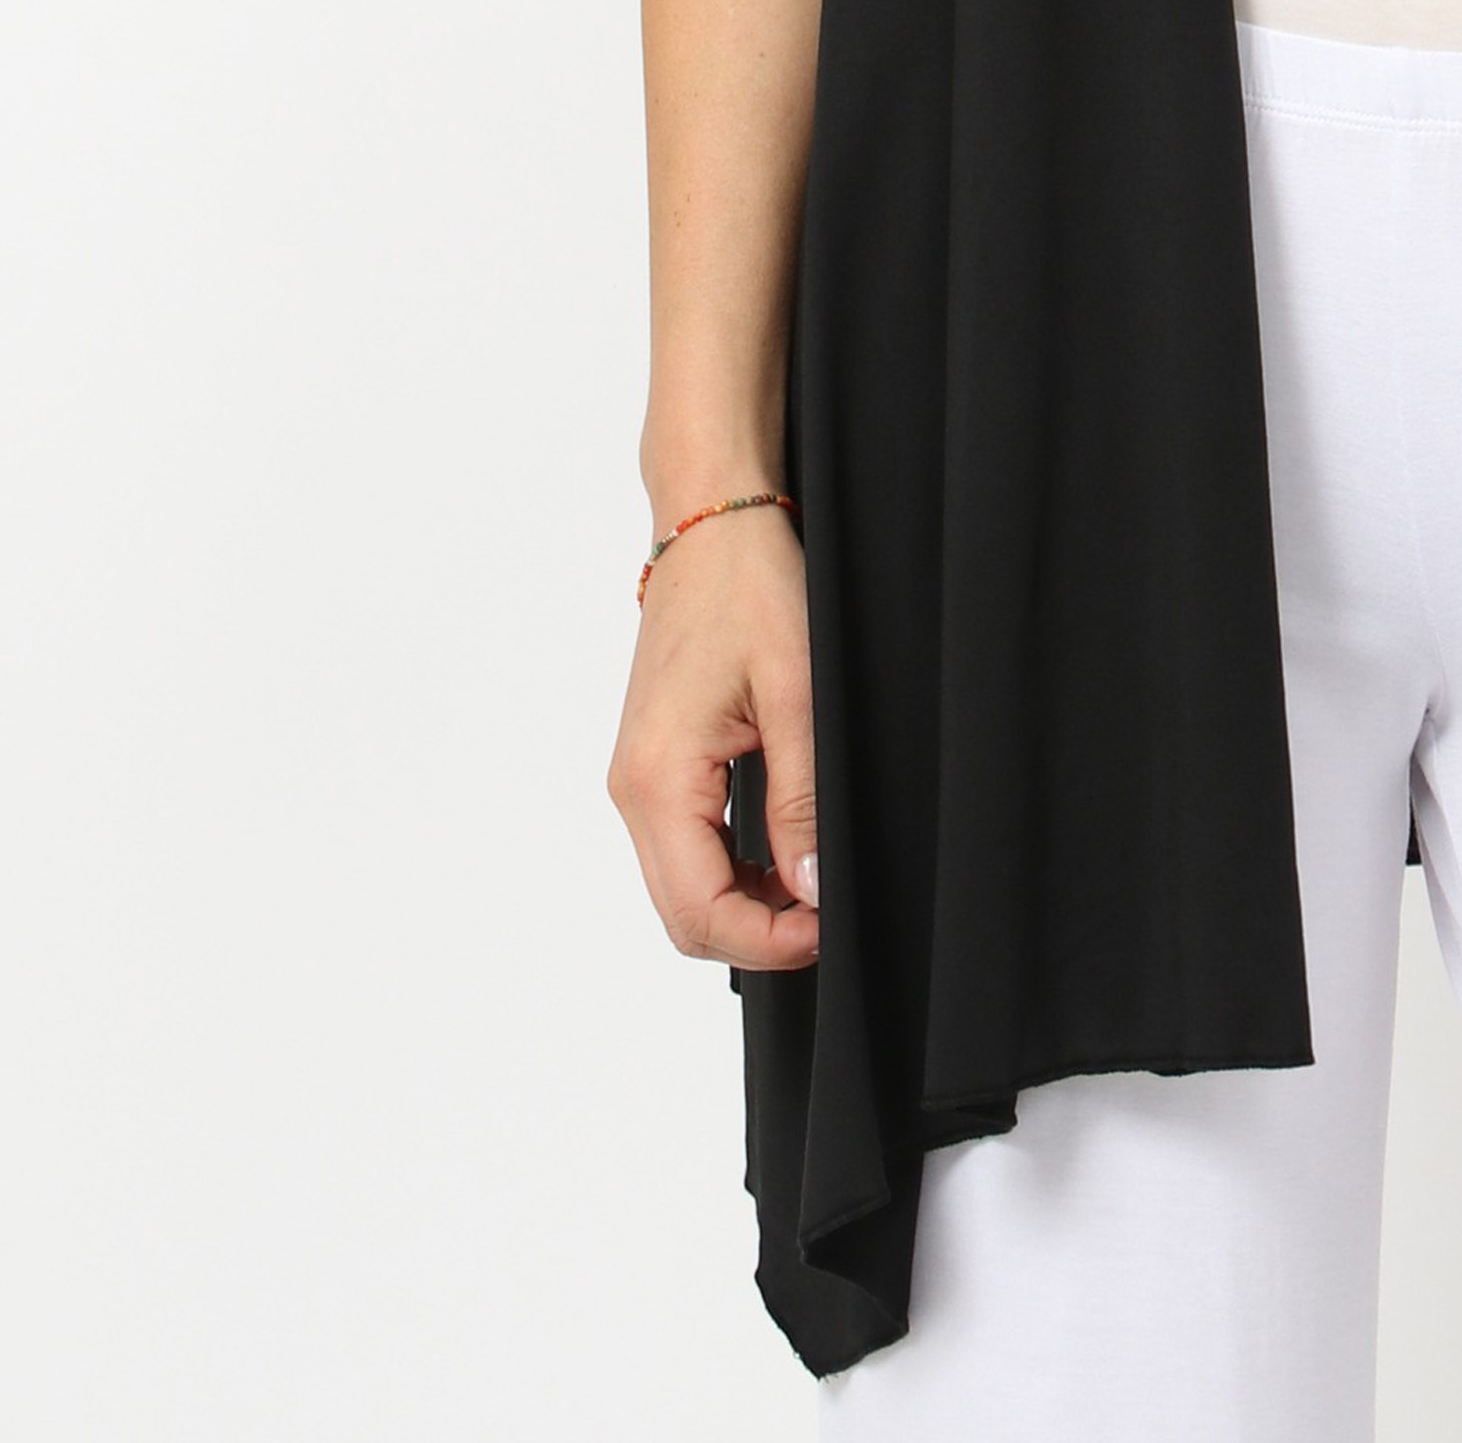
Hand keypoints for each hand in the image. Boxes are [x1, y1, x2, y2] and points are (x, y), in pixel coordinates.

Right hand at [606, 502, 821, 968]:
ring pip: (680, 885)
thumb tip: (810, 891)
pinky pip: (683, 845)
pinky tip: (781, 853)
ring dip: (744, 904)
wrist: (711, 520)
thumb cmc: (749, 587)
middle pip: (681, 914)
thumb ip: (800, 800)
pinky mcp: (654, 761)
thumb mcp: (795, 693)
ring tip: (814, 884)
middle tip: (828, 916)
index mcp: (657, 779)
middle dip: (755, 934)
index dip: (767, 941)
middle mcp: (632, 788)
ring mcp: (638, 777)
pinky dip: (729, 867)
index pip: (698, 911)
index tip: (829, 928)